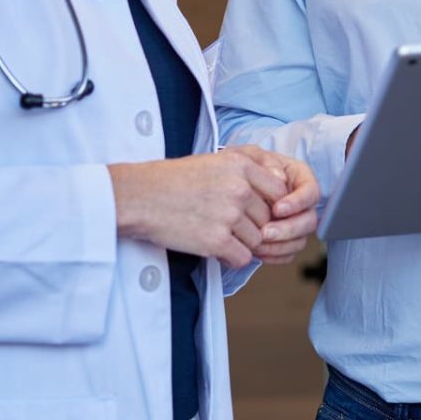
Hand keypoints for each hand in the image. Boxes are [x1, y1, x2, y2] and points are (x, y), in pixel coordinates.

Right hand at [108, 153, 287, 269]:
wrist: (140, 197)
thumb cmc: (173, 180)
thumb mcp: (214, 162)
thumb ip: (247, 173)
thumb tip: (279, 187)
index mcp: (241, 165)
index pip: (280, 193)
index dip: (271, 207)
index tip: (256, 212)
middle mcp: (239, 189)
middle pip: (268, 219)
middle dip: (253, 227)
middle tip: (229, 226)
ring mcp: (229, 215)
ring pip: (256, 240)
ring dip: (241, 243)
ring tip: (217, 235)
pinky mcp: (216, 240)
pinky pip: (242, 257)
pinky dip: (231, 258)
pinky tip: (216, 250)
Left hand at [219, 144, 321, 263]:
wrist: (223, 183)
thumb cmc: (240, 166)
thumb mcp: (250, 156)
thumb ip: (265, 162)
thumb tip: (280, 178)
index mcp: (299, 178)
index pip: (311, 192)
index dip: (298, 203)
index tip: (277, 208)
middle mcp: (300, 202)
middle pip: (309, 220)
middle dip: (288, 229)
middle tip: (266, 232)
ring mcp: (294, 222)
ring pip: (300, 240)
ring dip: (280, 246)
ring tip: (257, 244)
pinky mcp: (285, 239)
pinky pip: (288, 254)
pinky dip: (275, 256)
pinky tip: (258, 252)